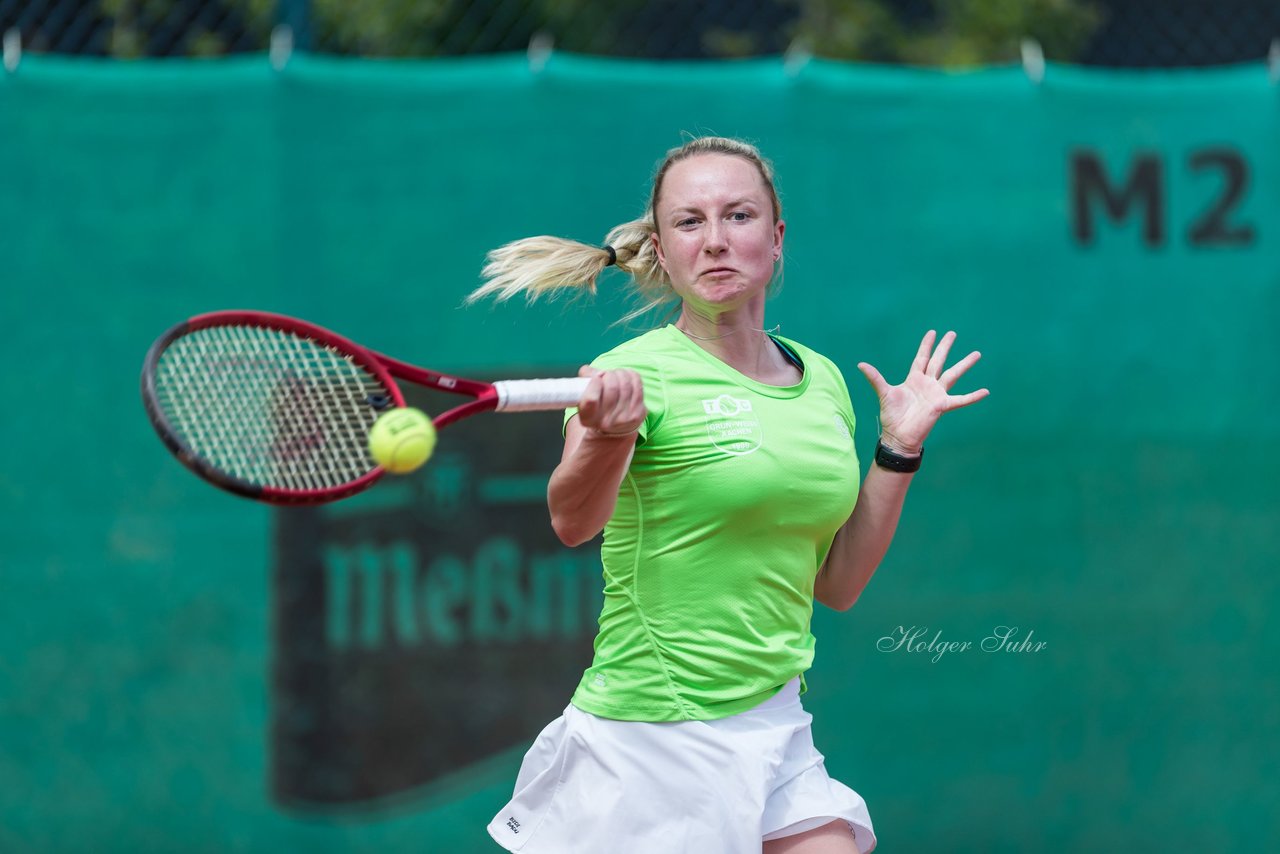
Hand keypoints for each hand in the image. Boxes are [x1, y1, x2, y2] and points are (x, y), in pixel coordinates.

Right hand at [576, 365, 645, 437]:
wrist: (614, 430)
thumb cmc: (597, 407)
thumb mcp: (583, 399)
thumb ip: (584, 381)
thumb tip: (590, 371)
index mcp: (588, 418)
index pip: (591, 398)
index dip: (594, 382)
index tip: (596, 378)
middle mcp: (606, 422)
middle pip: (612, 387)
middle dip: (609, 374)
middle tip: (606, 374)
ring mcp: (625, 418)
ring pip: (625, 384)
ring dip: (620, 373)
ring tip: (616, 374)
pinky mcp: (638, 413)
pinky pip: (637, 385)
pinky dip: (631, 375)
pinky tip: (626, 376)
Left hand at [857, 330, 987, 452]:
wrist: (898, 435)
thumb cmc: (892, 416)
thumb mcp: (883, 393)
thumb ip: (875, 377)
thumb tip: (861, 364)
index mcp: (914, 379)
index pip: (922, 358)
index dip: (927, 345)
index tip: (932, 332)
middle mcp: (927, 384)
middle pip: (938, 361)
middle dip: (945, 347)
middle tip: (952, 333)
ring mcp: (936, 394)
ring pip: (953, 375)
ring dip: (964, 364)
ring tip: (976, 354)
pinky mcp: (942, 405)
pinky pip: (960, 400)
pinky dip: (973, 396)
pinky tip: (985, 391)